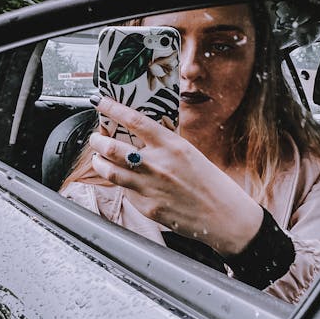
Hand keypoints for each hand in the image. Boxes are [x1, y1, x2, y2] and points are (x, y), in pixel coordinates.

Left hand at [88, 98, 263, 256]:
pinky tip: (126, 182)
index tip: (99, 102)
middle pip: (112, 148)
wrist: (224, 216)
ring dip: (99, 163)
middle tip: (95, 138)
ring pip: (110, 172)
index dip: (112, 109)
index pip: (135, 121)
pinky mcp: (147, 207)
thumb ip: (162, 144)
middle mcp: (158, 164)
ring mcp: (150, 187)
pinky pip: (126, 192)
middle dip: (97, 140)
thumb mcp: (188, 152)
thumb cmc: (208, 182)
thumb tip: (136, 133)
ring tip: (98, 158)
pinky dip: (122, 184)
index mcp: (171, 145)